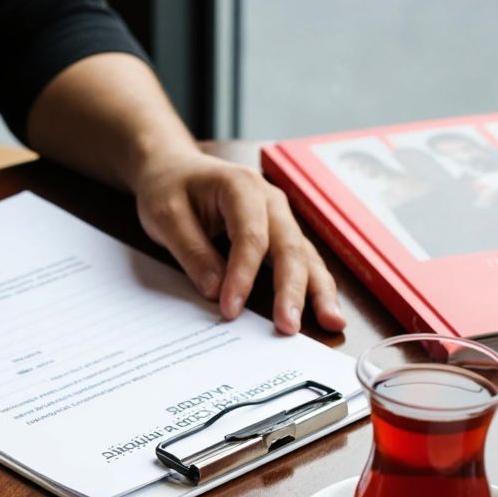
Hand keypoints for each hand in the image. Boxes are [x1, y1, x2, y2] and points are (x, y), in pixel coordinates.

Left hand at [129, 147, 345, 334]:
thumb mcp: (165, 217)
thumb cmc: (169, 189)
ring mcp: (279, 217)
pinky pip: (301, 260)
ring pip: (304, 255)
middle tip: (289, 327)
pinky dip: (313, 286)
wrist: (173, 169)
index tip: (230, 310)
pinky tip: (324, 311)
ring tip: (332, 322)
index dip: (242, 275)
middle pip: (288, 246)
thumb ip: (191, 252)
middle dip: (291, 290)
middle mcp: (270, 200)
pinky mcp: (279, 234)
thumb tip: (215, 291)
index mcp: (240, 187)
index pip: (250, 236)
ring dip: (318, 290)